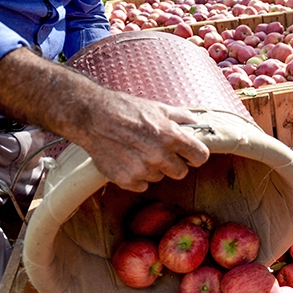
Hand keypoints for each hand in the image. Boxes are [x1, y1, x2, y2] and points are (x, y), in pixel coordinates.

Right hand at [73, 91, 210, 192]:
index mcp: (171, 136)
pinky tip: (128, 160)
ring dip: (153, 168)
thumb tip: (196, 123)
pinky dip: (137, 176)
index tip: (190, 154)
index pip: (200, 157)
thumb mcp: (158, 107)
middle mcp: (159, 155)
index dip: (196, 155)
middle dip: (174, 164)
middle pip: (181, 172)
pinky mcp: (126, 180)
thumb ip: (181, 117)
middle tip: (161, 153)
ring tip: (138, 151)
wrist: (92, 117)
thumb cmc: (125, 109)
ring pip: (159, 177)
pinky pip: (142, 185)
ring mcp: (142, 170)